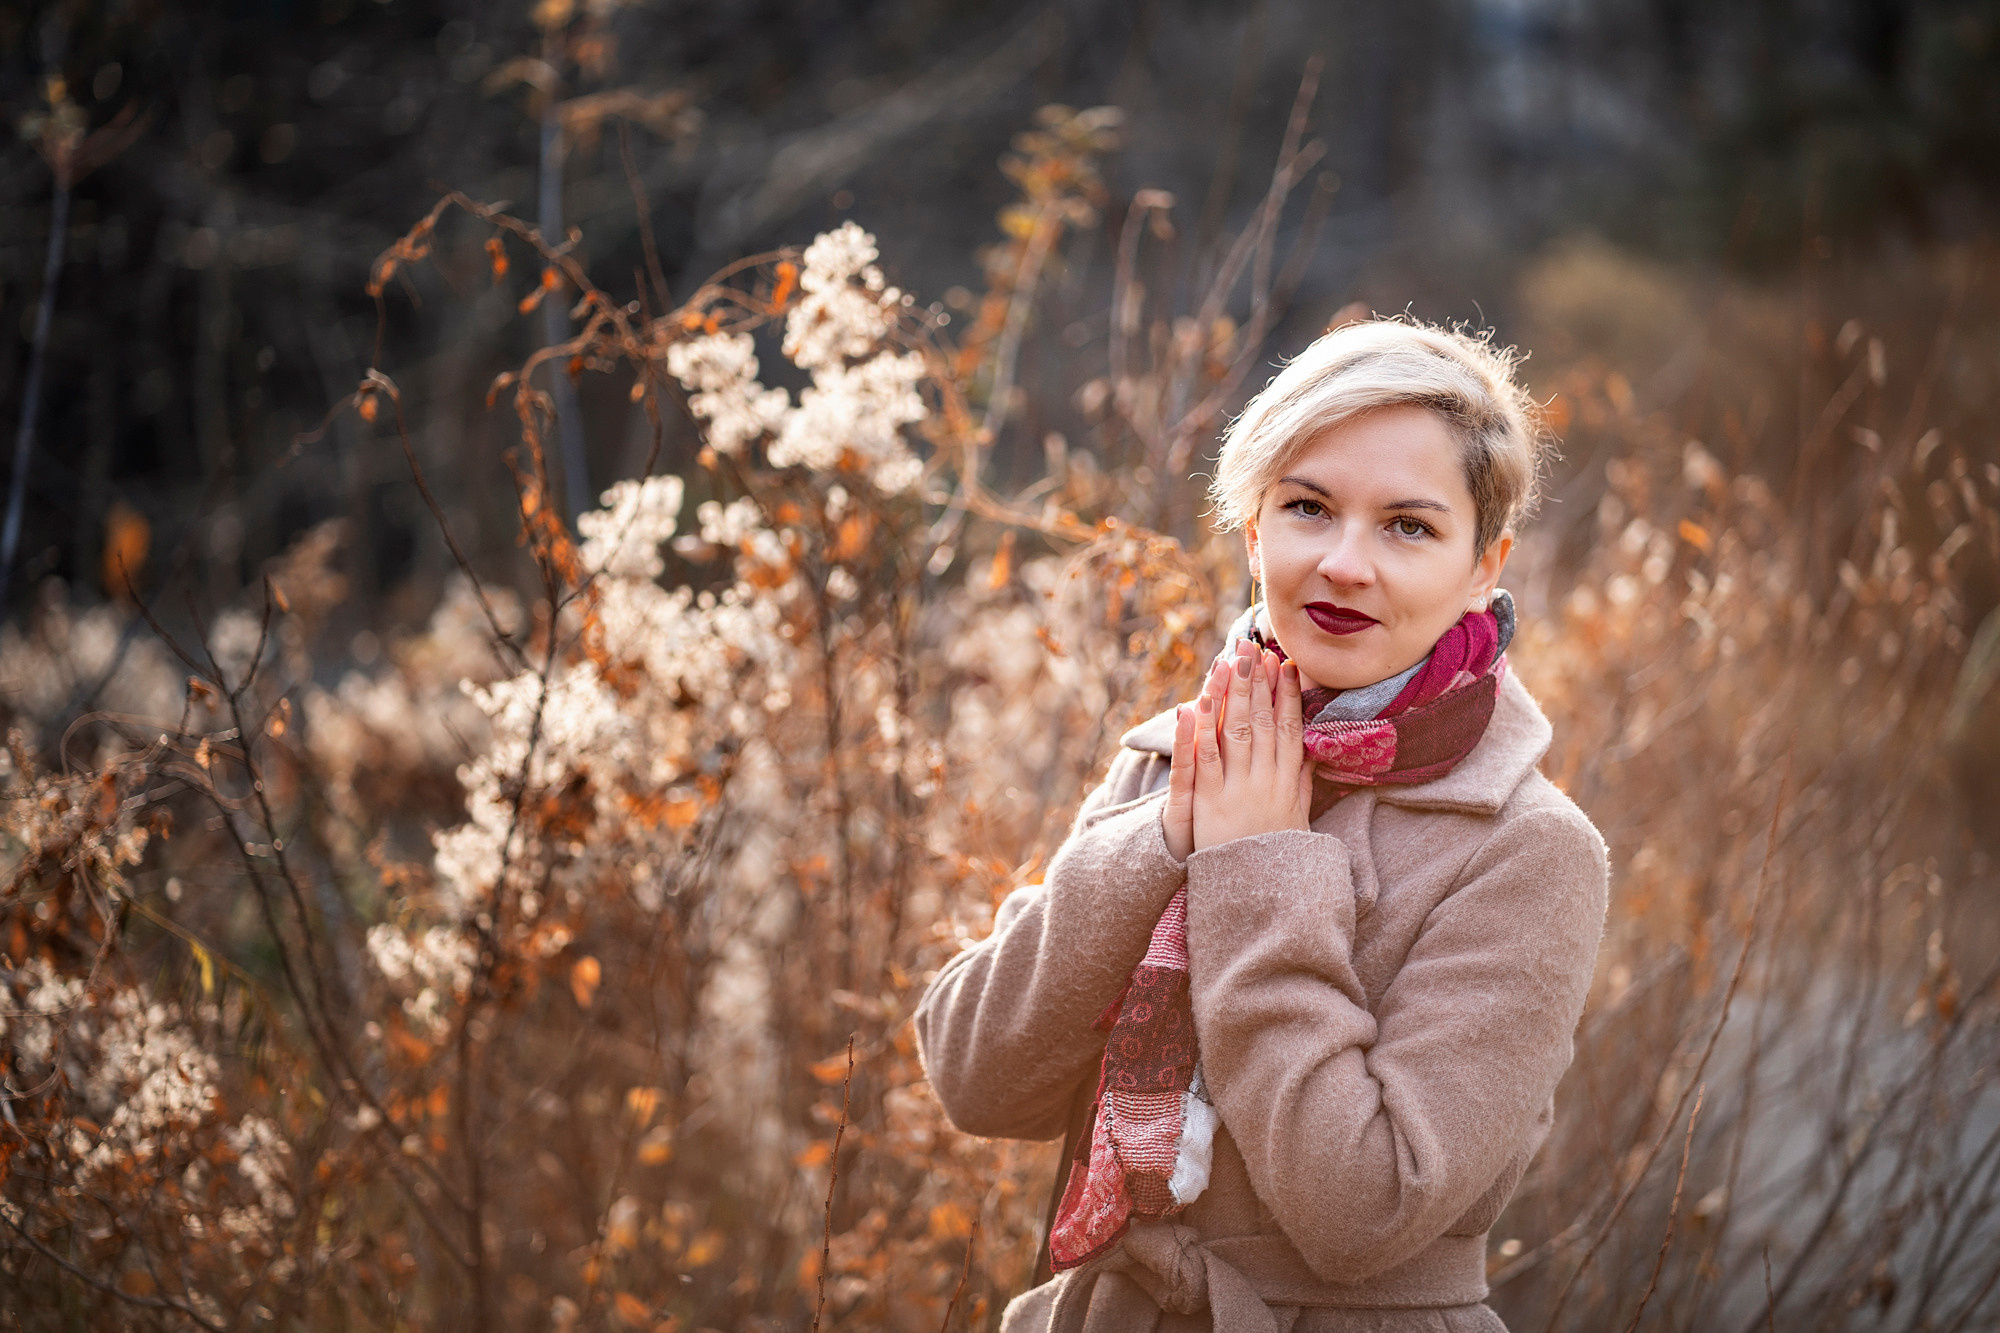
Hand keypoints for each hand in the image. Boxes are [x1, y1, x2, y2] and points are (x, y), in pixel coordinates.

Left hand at [1164, 638, 1311, 859]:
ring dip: (1232, 694)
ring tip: (1229, 661)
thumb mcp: (1299, 818)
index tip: (1286, 666)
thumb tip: (1313, 750)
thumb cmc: (1277, 859)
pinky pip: (1204, 762)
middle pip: (1264, 723)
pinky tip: (1194, 704)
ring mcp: (1238, 792)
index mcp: (1289, 784)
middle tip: (1254, 647)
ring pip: (1236, 734)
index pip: (1291, 729)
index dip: (1288, 696)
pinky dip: (1198, 732)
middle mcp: (1266, 783)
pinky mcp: (1209, 805)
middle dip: (1258, 682)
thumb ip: (1304, 782)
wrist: (1258, 896)